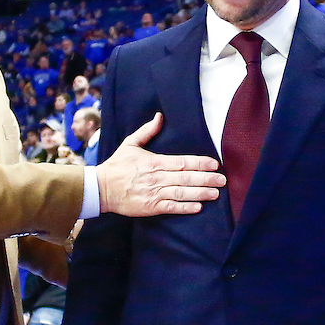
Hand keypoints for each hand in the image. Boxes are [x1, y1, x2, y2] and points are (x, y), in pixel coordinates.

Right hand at [96, 113, 224, 215]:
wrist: (101, 188)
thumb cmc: (117, 165)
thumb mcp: (130, 144)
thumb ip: (147, 131)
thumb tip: (159, 116)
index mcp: (155, 162)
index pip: (182, 162)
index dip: (200, 163)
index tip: (215, 164)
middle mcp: (157, 177)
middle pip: (186, 178)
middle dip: (207, 178)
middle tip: (223, 180)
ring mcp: (154, 193)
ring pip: (182, 193)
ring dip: (200, 193)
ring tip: (215, 193)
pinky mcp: (150, 207)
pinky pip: (171, 207)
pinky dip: (185, 208)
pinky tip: (198, 207)